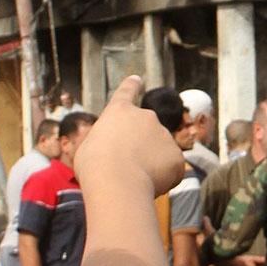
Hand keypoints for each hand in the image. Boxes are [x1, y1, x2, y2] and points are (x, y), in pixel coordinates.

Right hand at [75, 76, 186, 196]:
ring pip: (158, 154)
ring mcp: (164, 135)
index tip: (137, 79)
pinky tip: (149, 186)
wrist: (117, 182)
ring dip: (150, 166)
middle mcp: (146, 117)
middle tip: (125, 169)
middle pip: (145, 133)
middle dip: (140, 148)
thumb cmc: (94, 167)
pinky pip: (171, 170)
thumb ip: (106, 144)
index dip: (132, 86)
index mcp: (119, 111)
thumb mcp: (89, 149)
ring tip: (133, 179)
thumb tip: (116, 154)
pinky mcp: (177, 156)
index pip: (126, 92)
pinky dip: (163, 180)